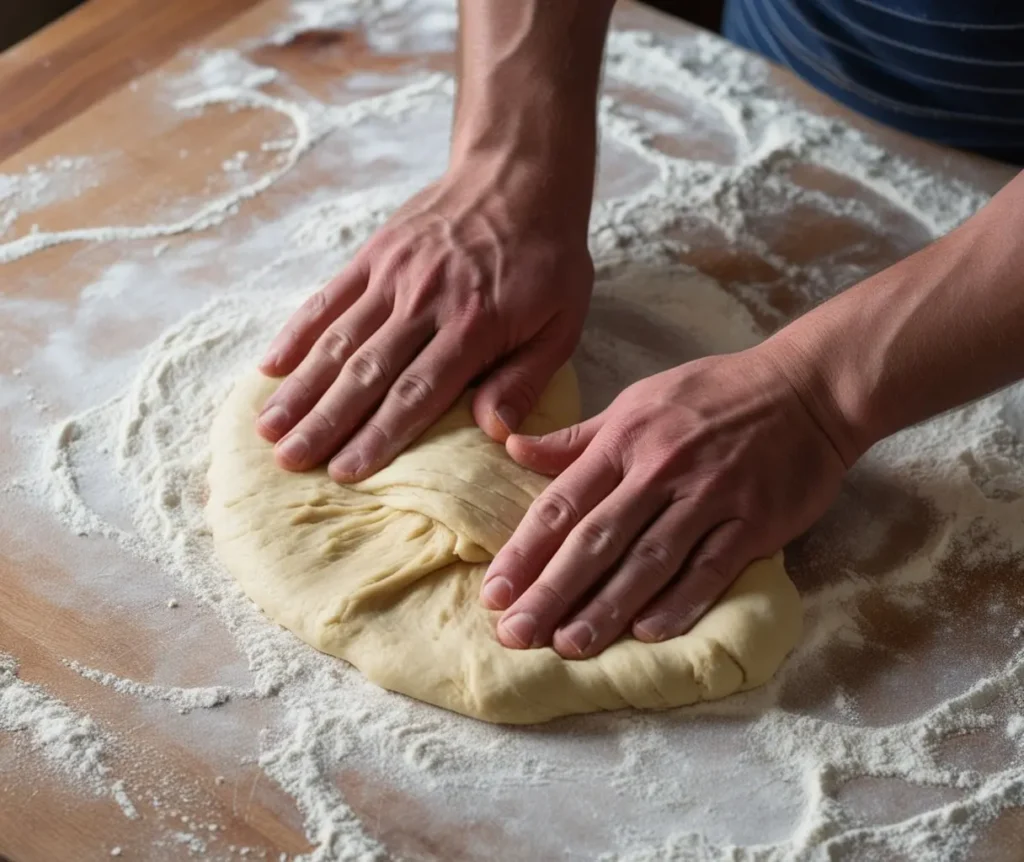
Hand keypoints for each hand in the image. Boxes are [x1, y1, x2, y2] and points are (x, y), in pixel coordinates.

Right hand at [255, 157, 593, 479]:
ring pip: (339, 339)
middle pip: (366, 373)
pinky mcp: (375, 253)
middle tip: (288, 461)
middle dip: (325, 422)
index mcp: (473, 326)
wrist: (518, 177)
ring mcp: (394, 275)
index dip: (378, 435)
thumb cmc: (546, 260)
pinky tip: (271, 365)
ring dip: (302, 387)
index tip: (345, 472)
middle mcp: (425, 302)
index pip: (416, 393)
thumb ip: (525, 379)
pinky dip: (297, 331)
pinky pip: (330, 297)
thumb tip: (493, 432)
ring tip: (268, 427)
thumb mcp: (561, 323)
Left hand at [479, 344, 851, 659]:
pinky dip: (679, 602)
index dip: (525, 551)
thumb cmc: (715, 394)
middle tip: (515, 635)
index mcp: (626, 439)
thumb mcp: (639, 400)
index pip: (563, 503)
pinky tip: (647, 634)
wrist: (808, 388)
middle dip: (551, 590)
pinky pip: (710, 568)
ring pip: (648, 560)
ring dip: (606, 607)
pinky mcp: (754, 521)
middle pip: (596, 539)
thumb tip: (513, 449)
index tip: (494, 594)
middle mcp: (660, 469)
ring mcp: (709, 496)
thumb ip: (579, 438)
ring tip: (569, 645)